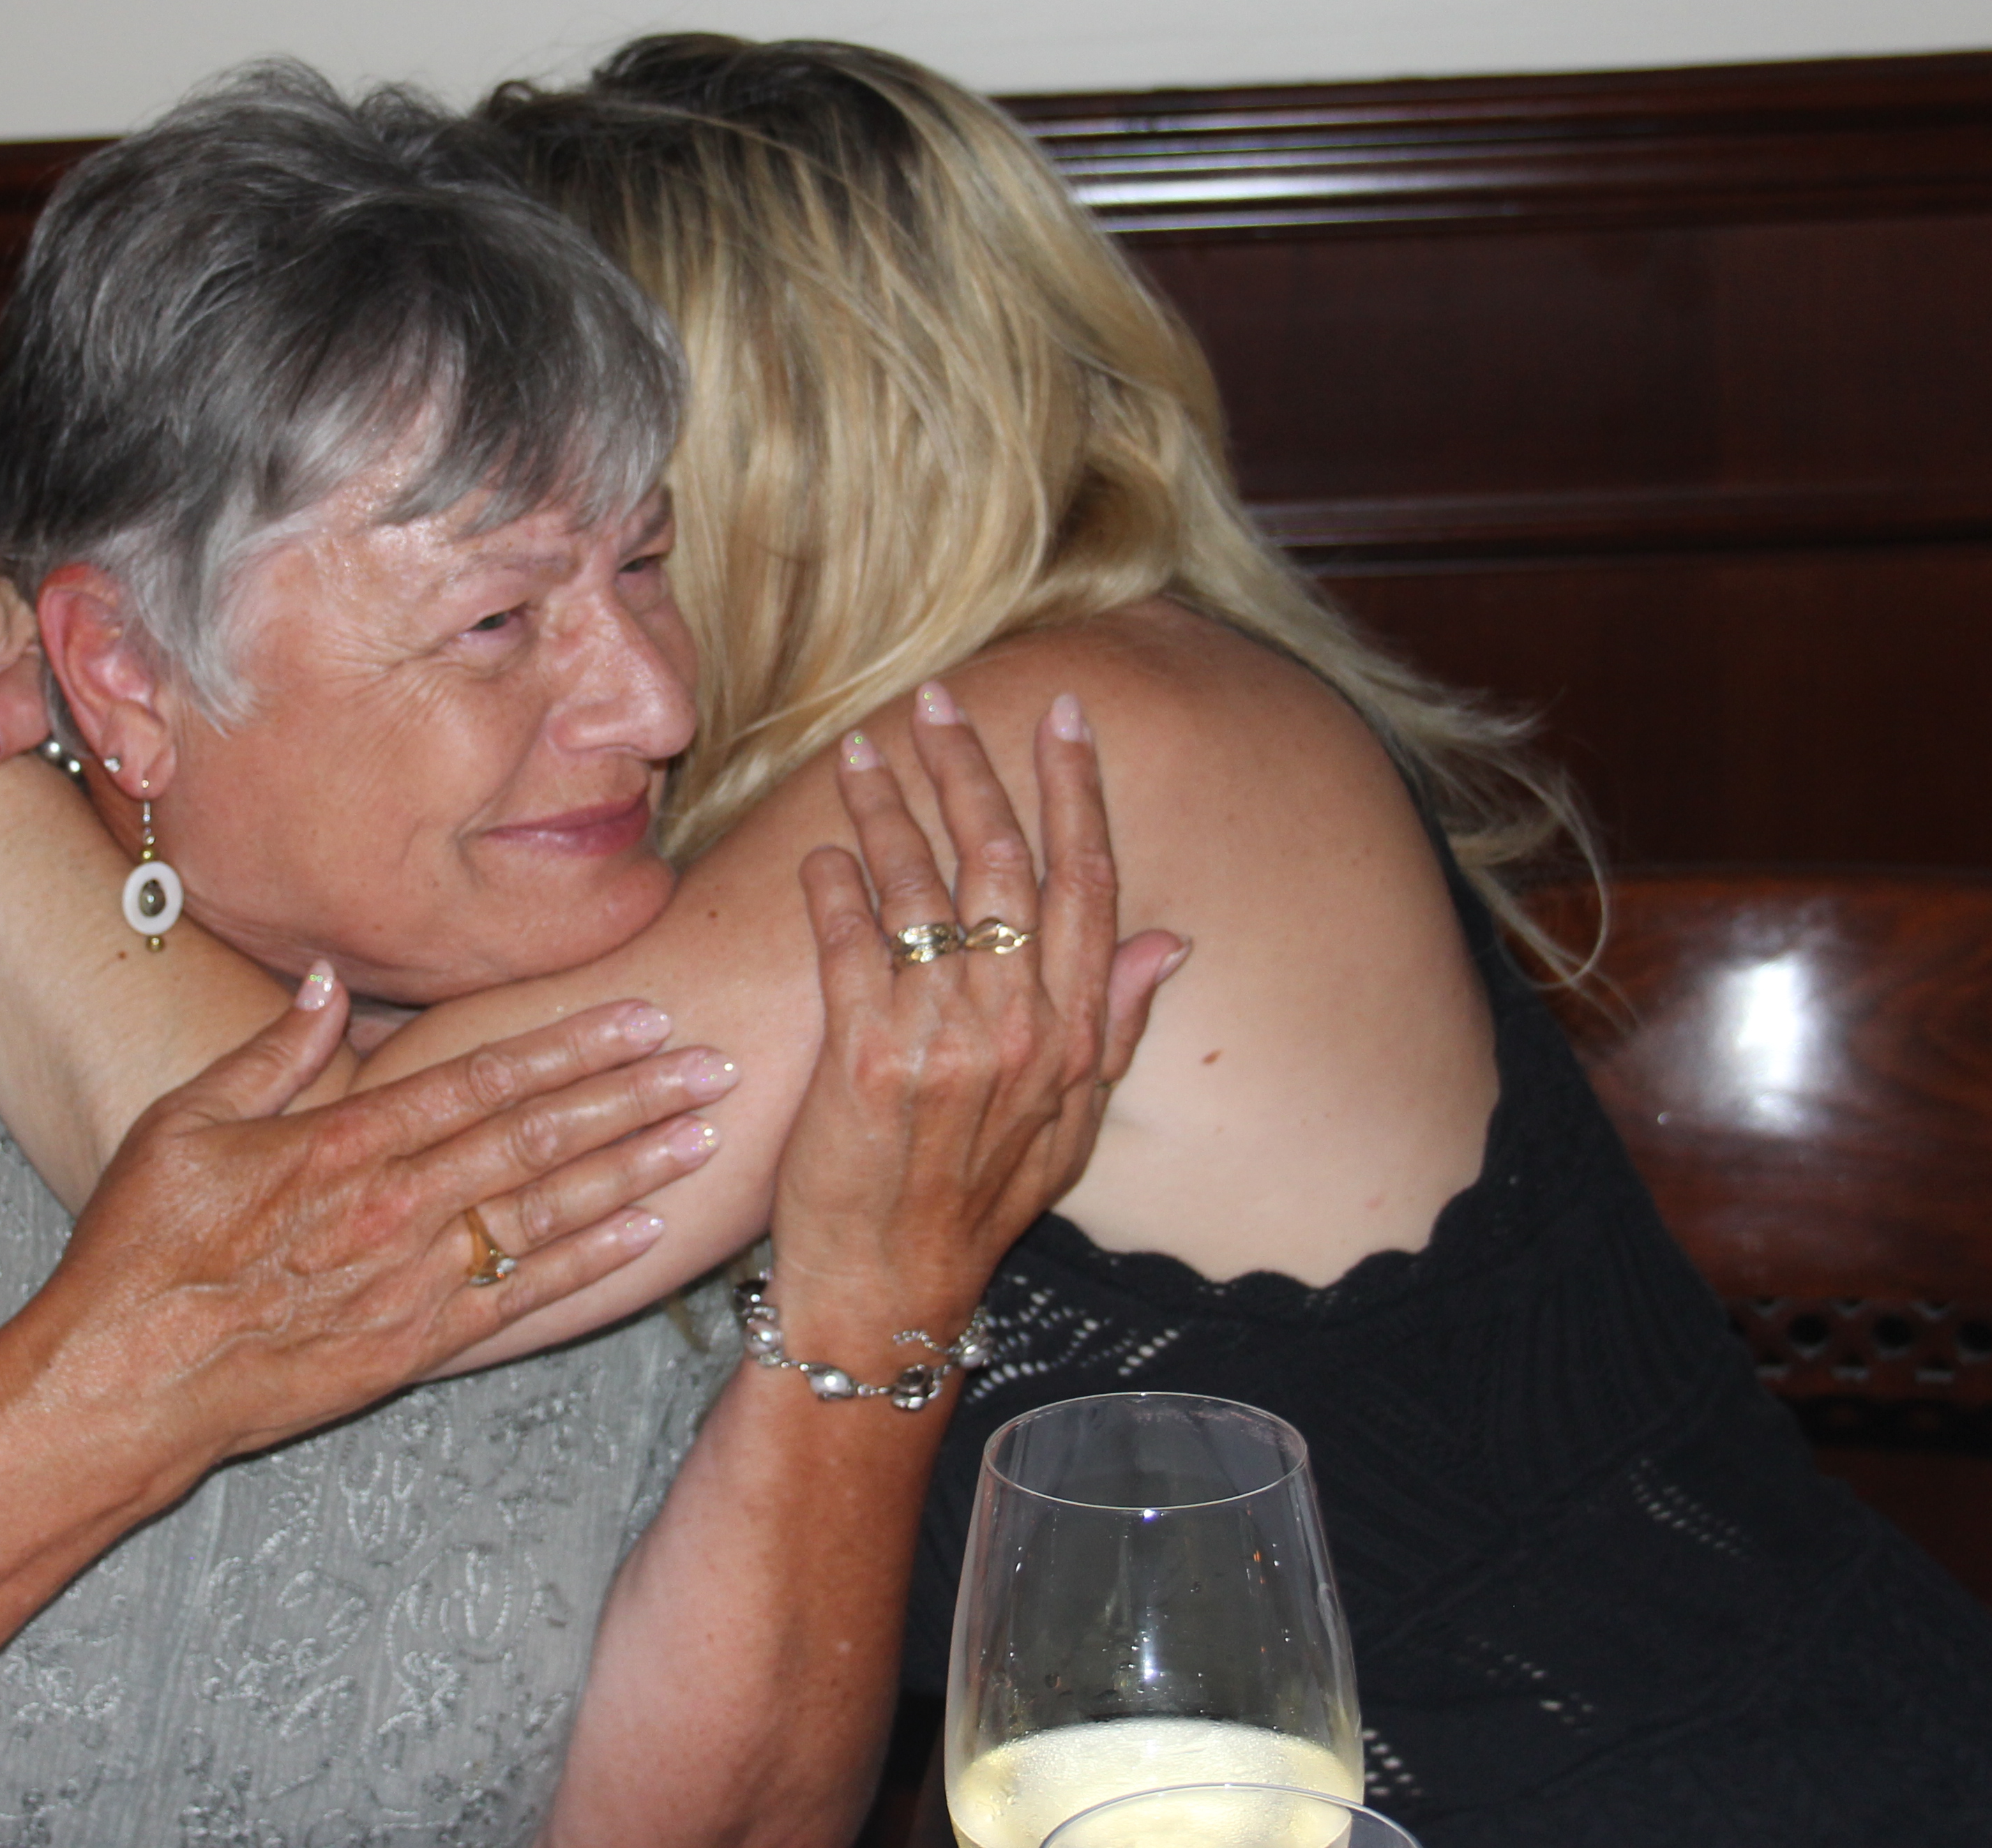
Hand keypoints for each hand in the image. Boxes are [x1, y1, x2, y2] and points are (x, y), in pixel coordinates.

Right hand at [49, 968, 744, 1464]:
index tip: (642, 1015)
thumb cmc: (142, 1248)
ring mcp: (412, 1281)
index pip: (485, 1078)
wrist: (124, 1383)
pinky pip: (521, 1299)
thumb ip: (272, 1051)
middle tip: (715, 1063)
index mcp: (345, 1143)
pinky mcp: (415, 1347)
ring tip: (705, 1135)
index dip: (571, 1044)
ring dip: (632, 1171)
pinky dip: (589, 1265)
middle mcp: (396, 1207)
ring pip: (546, 1213)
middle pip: (538, 1138)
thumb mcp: (185, 1121)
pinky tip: (647, 1235)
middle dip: (633, 1097)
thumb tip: (333, 982)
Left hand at [765, 683, 1186, 1365]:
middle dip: (970, 768)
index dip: (1075, 790)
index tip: (1061, 715)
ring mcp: (941, 1042)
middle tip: (939, 702)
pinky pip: (848, 941)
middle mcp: (1017, 1029)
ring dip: (887, 805)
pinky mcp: (863, 1058)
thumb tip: (1171, 938)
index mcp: (1073, 1036)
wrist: (891, 1289)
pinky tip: (821, 850)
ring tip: (859, 752)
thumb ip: (1115, 1026)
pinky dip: (833, 884)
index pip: (1086, 883)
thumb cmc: (976, 1207)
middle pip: (1002, 863)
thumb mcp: (1071, 1128)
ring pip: (919, 886)